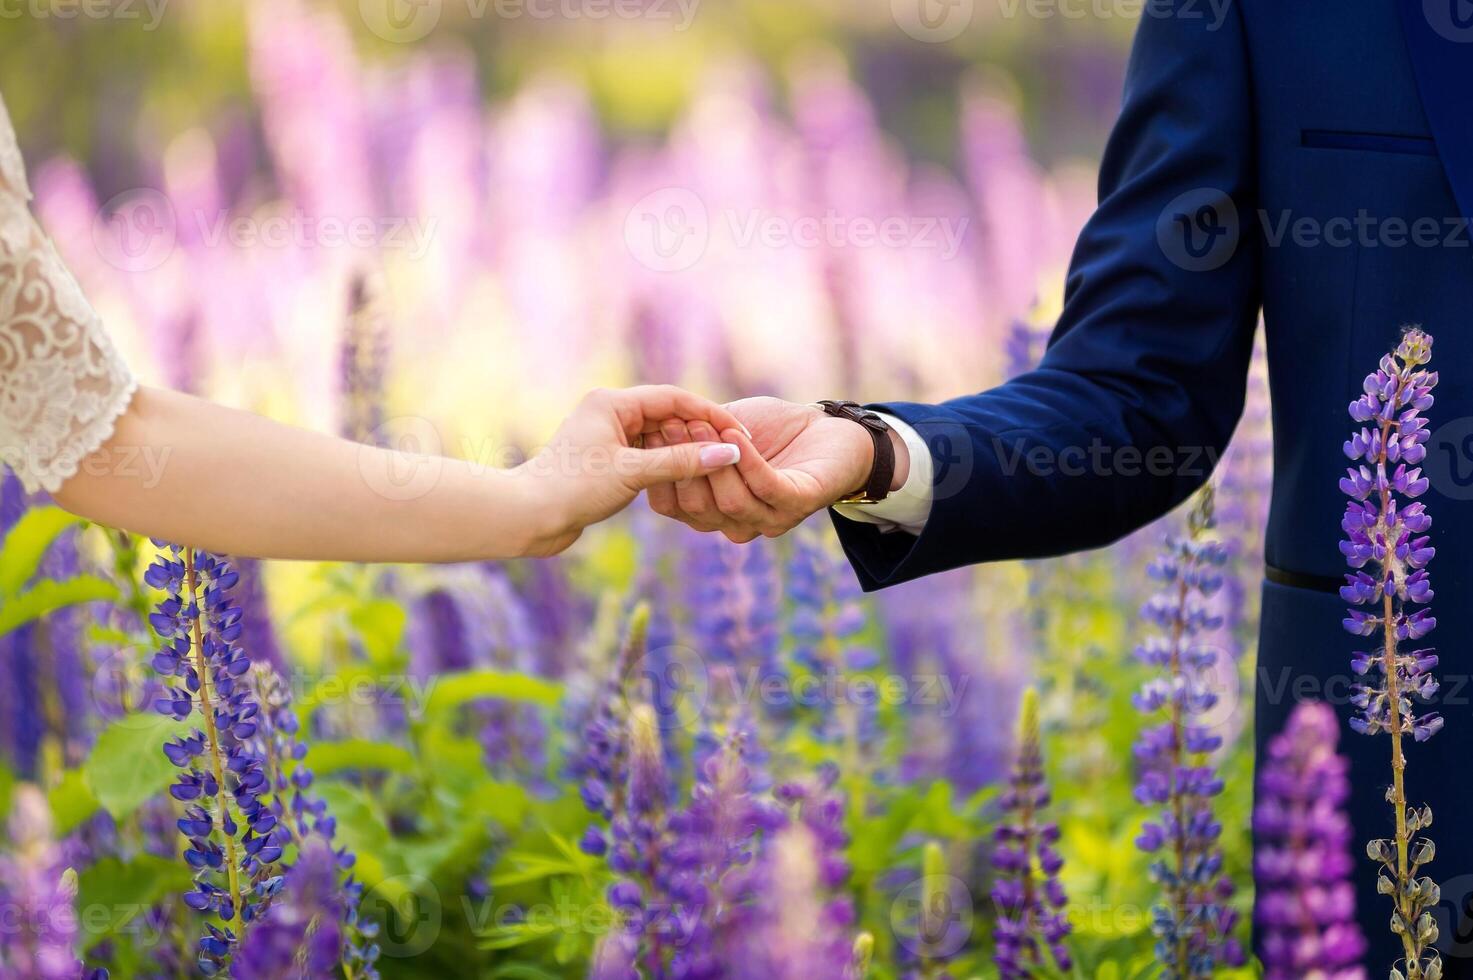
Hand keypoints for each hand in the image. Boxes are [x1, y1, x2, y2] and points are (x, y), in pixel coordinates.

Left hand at [517, 386, 745, 555]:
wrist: (528, 517)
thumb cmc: (574, 489)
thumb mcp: (633, 473)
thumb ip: (682, 461)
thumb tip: (728, 452)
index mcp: (612, 402)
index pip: (674, 399)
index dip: (710, 415)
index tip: (739, 434)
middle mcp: (609, 412)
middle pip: (669, 416)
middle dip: (700, 434)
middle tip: (734, 454)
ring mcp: (607, 436)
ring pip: (660, 438)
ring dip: (685, 452)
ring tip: (716, 469)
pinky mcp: (606, 460)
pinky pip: (648, 456)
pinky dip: (668, 466)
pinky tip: (688, 481)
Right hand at [646, 396, 907, 542]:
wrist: (833, 430)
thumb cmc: (773, 431)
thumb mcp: (720, 428)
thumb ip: (689, 436)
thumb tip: (644, 428)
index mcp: (715, 512)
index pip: (674, 507)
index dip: (659, 474)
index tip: (649, 435)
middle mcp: (740, 524)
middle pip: (698, 509)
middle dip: (682, 464)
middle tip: (673, 425)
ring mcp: (771, 518)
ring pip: (729, 503)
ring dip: (714, 460)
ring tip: (704, 423)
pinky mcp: (799, 503)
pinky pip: (765, 487)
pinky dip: (748, 460)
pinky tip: (736, 433)